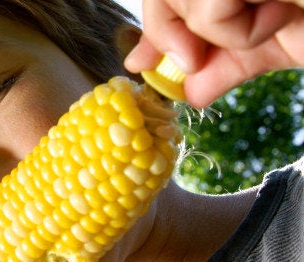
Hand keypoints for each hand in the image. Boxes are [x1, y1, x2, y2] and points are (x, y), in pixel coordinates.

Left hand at [125, 0, 303, 107]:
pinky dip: (235, 27)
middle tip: (197, 59)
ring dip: (216, 29)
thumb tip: (185, 91)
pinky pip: (209, 3)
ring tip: (267, 21)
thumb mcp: (276, 45)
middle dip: (169, 32)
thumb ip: (226, 62)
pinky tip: (279, 12)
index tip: (143, 62)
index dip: (153, 24)